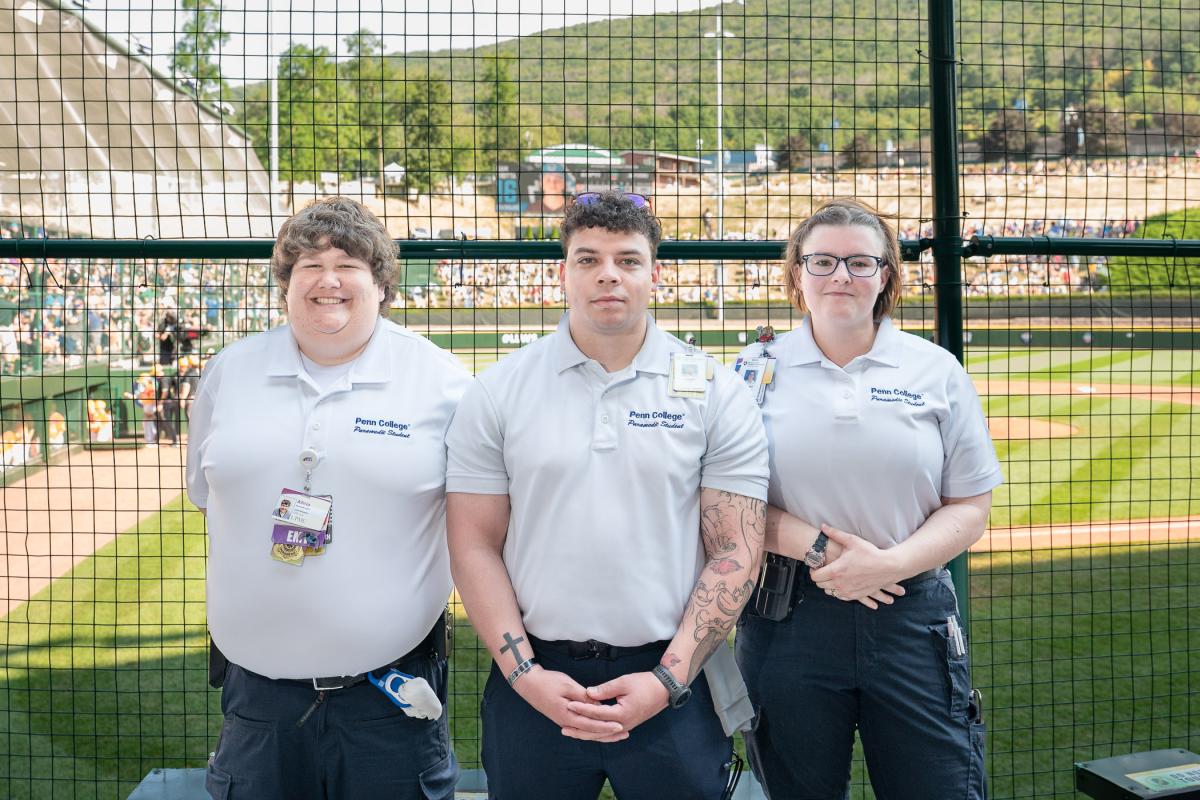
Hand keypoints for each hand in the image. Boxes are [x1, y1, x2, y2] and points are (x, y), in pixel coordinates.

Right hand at [513, 666, 627, 741]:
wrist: (529, 684)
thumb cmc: (548, 682)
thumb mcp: (568, 685)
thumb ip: (584, 697)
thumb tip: (599, 706)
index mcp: (568, 716)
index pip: (591, 725)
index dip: (606, 726)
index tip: (620, 726)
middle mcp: (566, 722)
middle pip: (590, 732)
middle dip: (608, 733)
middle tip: (625, 733)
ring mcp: (564, 721)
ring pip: (586, 732)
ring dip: (601, 733)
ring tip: (616, 733)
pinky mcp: (563, 717)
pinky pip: (580, 727)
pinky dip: (591, 729)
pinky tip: (599, 728)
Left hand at [566, 671, 669, 736]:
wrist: (663, 690)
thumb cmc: (644, 684)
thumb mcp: (624, 682)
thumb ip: (605, 689)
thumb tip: (588, 693)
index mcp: (621, 714)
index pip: (596, 713)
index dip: (582, 708)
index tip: (569, 704)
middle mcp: (622, 724)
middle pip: (597, 730)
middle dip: (579, 729)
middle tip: (563, 728)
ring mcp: (625, 726)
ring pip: (602, 734)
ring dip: (586, 734)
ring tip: (572, 732)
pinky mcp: (626, 725)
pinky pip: (608, 733)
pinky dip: (597, 734)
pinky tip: (589, 733)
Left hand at [811, 524, 905, 607]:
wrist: (889, 567)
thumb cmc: (870, 553)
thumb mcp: (852, 541)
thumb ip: (835, 534)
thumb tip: (823, 526)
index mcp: (836, 571)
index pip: (814, 576)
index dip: (813, 570)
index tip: (817, 565)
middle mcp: (840, 584)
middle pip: (819, 585)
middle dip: (820, 577)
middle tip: (825, 569)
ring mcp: (848, 591)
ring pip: (829, 592)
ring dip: (828, 584)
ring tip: (834, 575)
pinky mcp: (855, 596)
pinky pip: (840, 596)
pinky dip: (838, 590)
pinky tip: (842, 582)